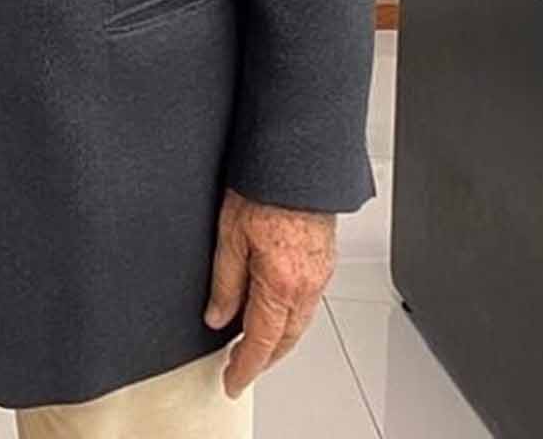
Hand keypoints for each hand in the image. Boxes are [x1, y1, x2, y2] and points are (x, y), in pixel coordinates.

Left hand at [202, 186, 336, 398]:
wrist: (298, 162)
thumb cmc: (264, 188)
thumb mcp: (229, 236)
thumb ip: (224, 283)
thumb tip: (217, 316)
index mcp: (281, 284)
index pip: (261, 341)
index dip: (245, 367)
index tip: (232, 381)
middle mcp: (306, 285)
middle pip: (285, 339)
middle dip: (263, 359)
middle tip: (241, 368)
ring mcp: (320, 275)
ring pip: (299, 323)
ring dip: (278, 339)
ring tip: (255, 345)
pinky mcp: (324, 262)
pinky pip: (307, 303)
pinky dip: (290, 317)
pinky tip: (276, 311)